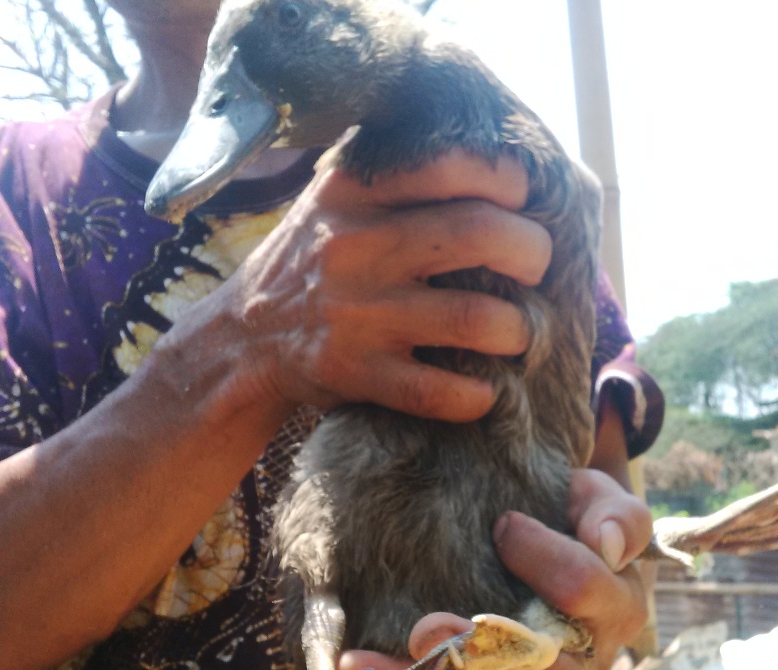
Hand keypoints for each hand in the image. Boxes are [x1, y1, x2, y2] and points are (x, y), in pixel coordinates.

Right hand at [186, 148, 552, 427]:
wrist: (243, 338)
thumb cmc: (311, 260)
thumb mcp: (335, 198)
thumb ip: (397, 175)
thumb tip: (496, 165)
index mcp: (355, 190)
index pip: (454, 164)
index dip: (509, 181)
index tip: (521, 199)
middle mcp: (356, 245)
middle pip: (480, 234)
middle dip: (532, 252)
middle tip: (535, 267)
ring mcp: (357, 314)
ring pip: (475, 318)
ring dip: (519, 331)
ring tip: (518, 333)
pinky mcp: (355, 373)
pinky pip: (440, 392)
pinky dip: (477, 397)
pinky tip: (482, 390)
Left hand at [337, 469, 651, 669]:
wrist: (558, 543)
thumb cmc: (576, 516)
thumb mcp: (597, 499)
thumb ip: (613, 513)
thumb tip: (606, 544)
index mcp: (616, 603)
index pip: (589, 588)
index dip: (551, 562)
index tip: (503, 525)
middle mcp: (584, 654)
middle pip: (542, 669)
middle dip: (482, 649)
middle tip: (426, 628)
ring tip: (376, 664)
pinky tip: (358, 668)